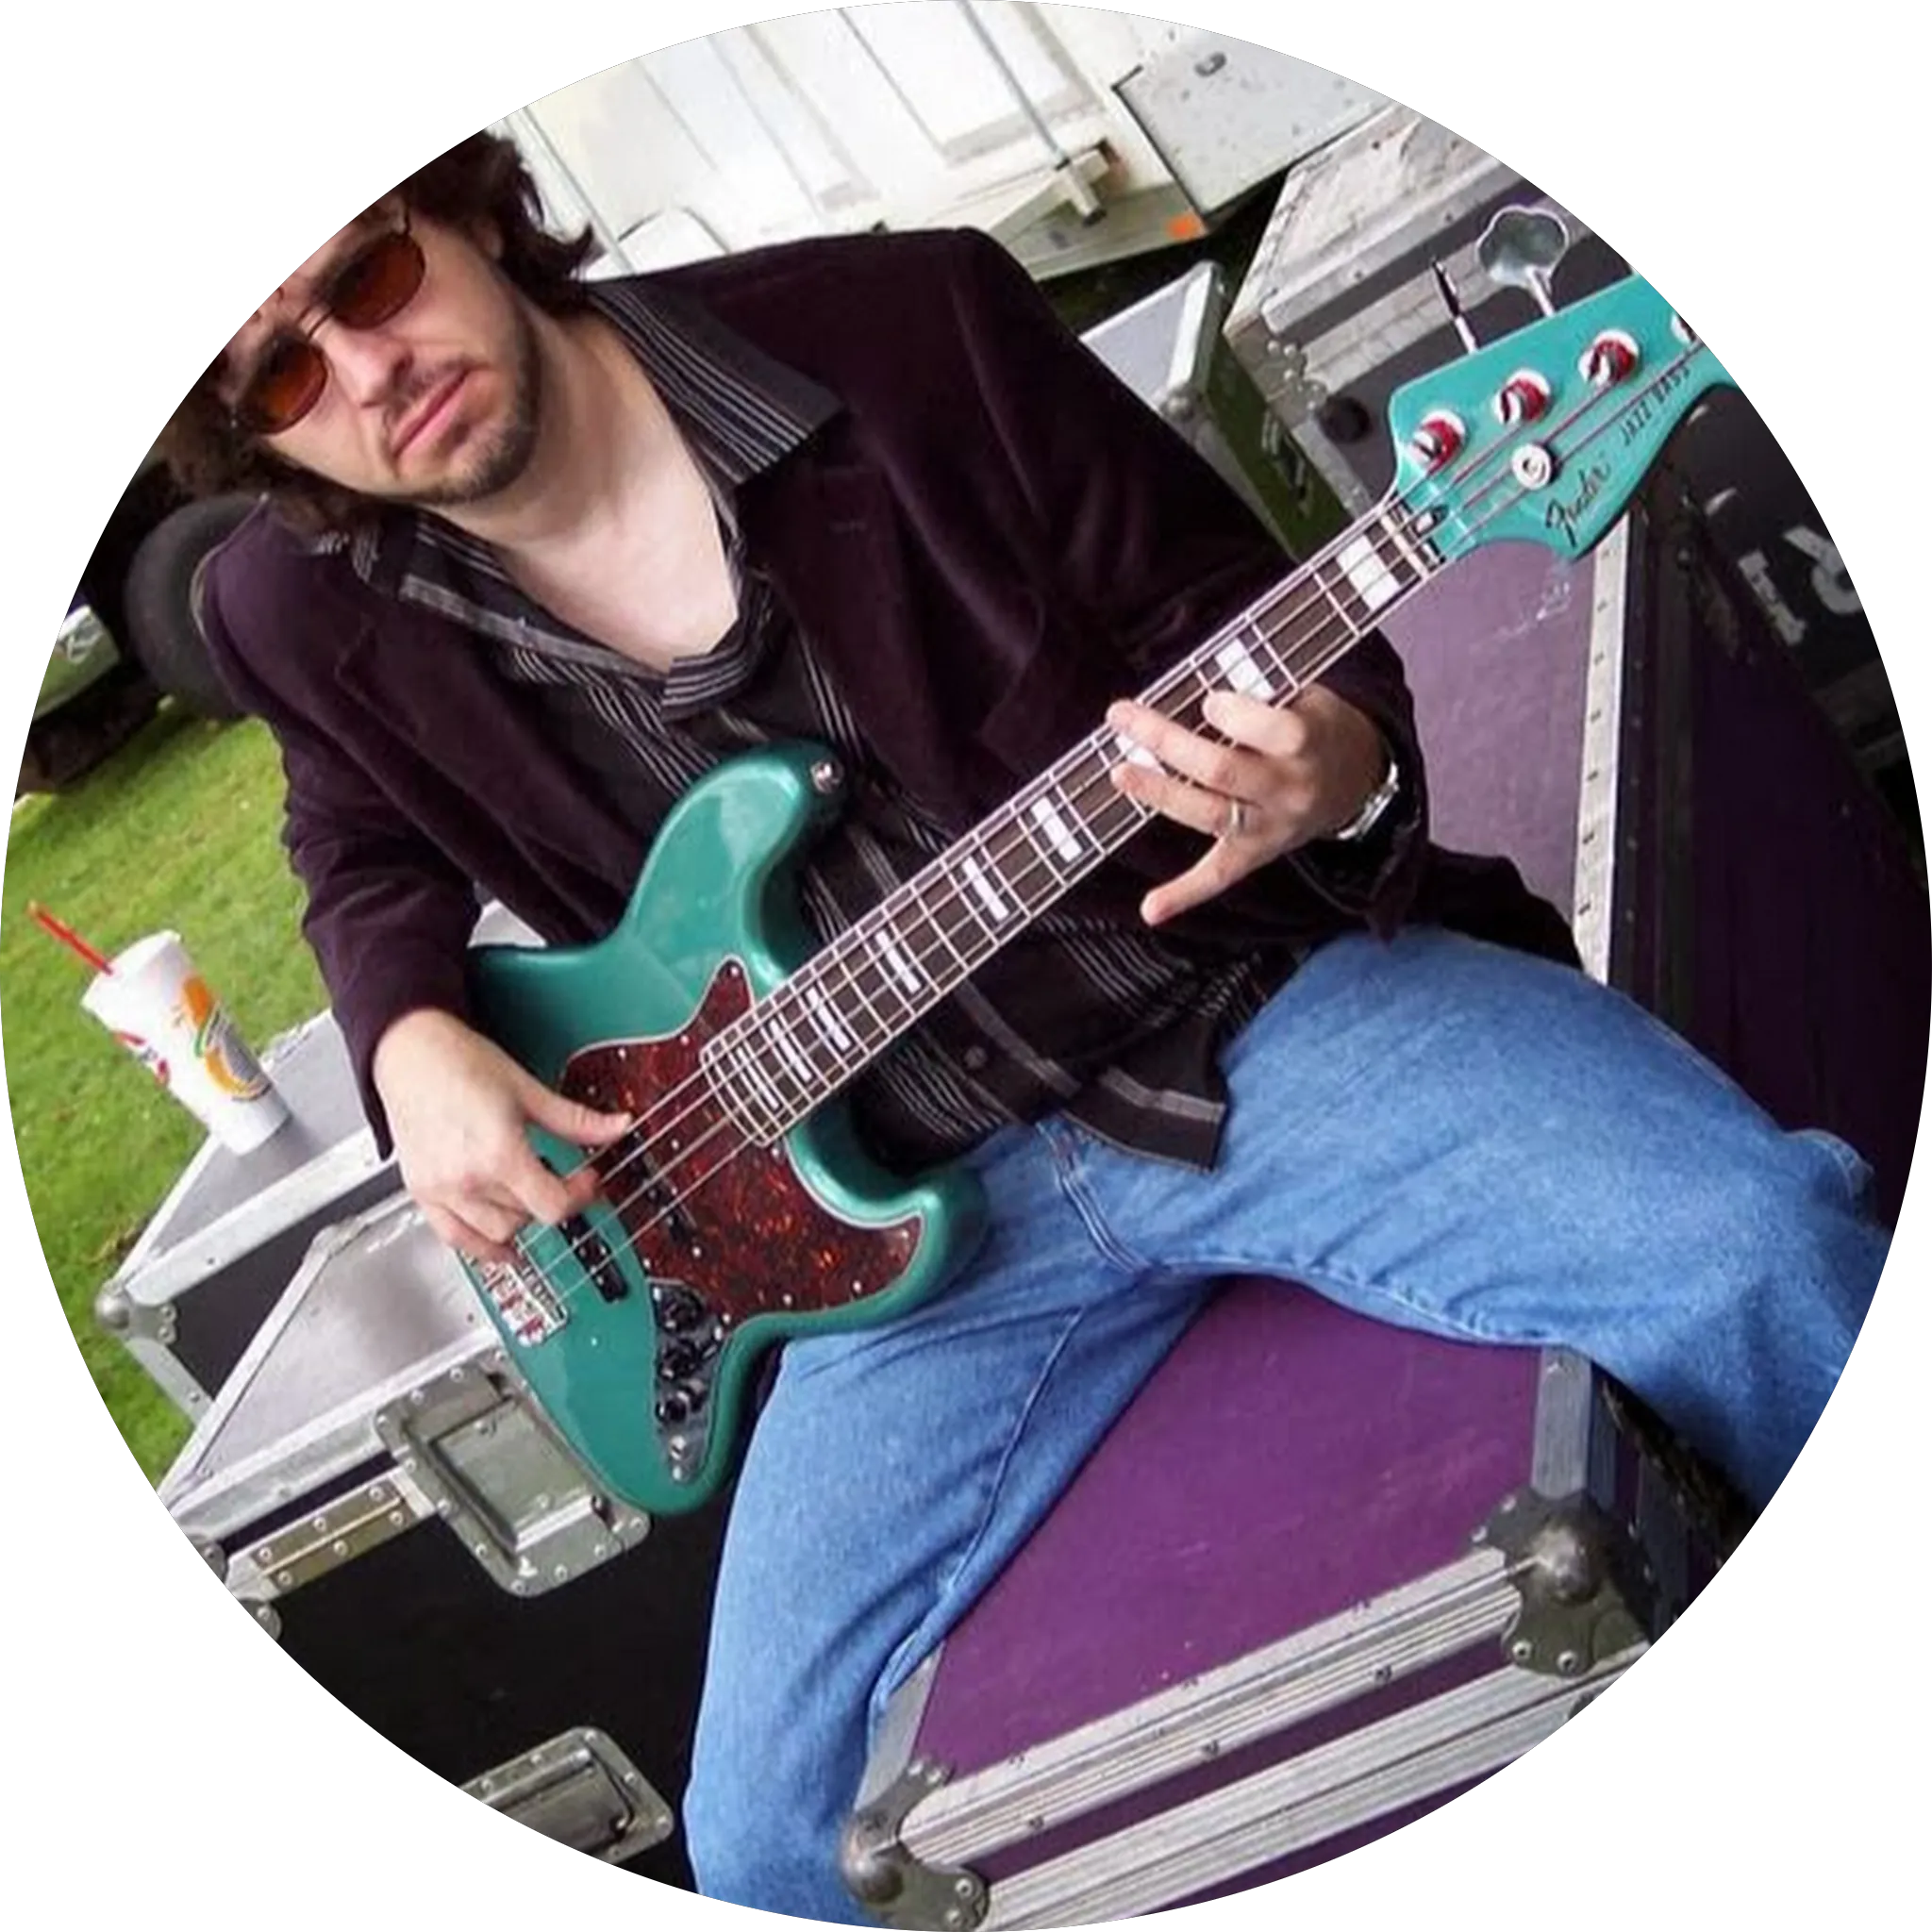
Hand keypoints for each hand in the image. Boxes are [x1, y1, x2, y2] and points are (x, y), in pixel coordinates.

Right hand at [372, 1007, 633, 1262]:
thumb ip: (576, 1120)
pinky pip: (455, 1238)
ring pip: (496, 1233)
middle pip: (528, 1216)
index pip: (552, 1205)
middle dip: (553, 1199)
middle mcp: (468, 1178)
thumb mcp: (528, 1090)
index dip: (580, 1195)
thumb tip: (618, 1126)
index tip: (588, 1180)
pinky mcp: (422, 1192)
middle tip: (563, 1180)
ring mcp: (441, 1189)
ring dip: (521, 1220)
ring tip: (529, 1197)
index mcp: (498, 1153)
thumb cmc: (459, 1063)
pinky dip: (481, 1249)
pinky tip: (501, 1250)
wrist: (410, 1053)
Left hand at [1105, 684, 1388, 925]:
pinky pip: (1219, 875)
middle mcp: (1290, 791)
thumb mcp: (1309, 698)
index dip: (1237, 715)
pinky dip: (1183, 894)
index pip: (1277, 732)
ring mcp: (1271, 827)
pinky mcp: (1256, 853)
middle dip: (1167, 741)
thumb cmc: (1319, 726)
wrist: (1357, 780)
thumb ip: (1263, 695)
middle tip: (1122, 716)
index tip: (1208, 700)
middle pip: (1223, 770)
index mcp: (1309, 745)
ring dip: (1160, 794)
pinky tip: (1150, 910)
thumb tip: (1197, 692)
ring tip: (1119, 772)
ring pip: (1210, 815)